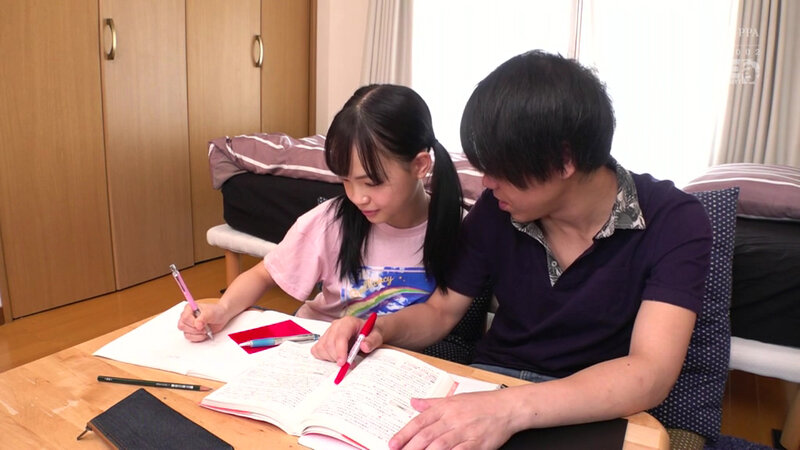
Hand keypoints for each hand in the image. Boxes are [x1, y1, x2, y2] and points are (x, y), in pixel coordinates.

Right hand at [176, 300, 228, 341]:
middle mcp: (187, 316)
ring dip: (197, 334)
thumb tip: (197, 325)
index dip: (193, 323)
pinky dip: (197, 338)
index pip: (185, 317)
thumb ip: (203, 318)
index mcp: (189, 308)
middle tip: (204, 328)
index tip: (202, 325)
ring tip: (205, 331)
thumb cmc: (216, 311)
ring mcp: (188, 324)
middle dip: (195, 330)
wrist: (222, 317)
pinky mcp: (191, 331)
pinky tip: (204, 334)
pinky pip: (189, 337)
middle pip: (182, 326)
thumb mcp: (211, 312)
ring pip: (186, 333)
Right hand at [310, 315, 383, 365]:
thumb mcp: (377, 336)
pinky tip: (334, 357)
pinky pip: (317, 350)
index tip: (343, 363)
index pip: (340, 336)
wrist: (368, 332)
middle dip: (337, 358)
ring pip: (322, 348)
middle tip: (349, 365)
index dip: (340, 351)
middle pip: (329, 344)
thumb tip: (364, 346)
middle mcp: (336, 326)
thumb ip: (372, 341)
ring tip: (344, 359)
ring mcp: (328, 332)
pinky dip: (324, 357)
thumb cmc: (371, 334)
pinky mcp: (323, 339)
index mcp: (348, 322)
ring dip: (331, 358)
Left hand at [389, 391, 515, 449]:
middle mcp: (452, 419)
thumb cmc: (481, 403)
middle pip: (426, 436)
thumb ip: (432, 403)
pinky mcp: (477, 443)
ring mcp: (464, 432)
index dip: (404, 434)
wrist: (506, 407)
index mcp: (444, 408)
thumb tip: (413, 402)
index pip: (419, 422)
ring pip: (439, 445)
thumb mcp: (454, 398)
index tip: (392, 444)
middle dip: (410, 448)